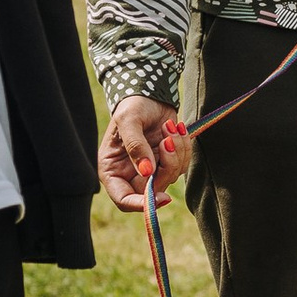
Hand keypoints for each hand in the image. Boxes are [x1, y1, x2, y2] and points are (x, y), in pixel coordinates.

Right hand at [100, 95, 189, 211]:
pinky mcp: (166, 161)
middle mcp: (130, 174)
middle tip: (168, 141)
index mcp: (112, 170)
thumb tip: (147, 172)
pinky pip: (181, 165)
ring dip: (176, 152)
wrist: (150, 92)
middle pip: (152, 190)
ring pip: (170, 178)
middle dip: (166, 168)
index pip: (124, 199)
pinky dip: (183, 147)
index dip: (141, 203)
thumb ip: (136, 147)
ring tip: (170, 127)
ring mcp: (150, 169)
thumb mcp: (129, 121)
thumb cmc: (132, 105)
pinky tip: (176, 128)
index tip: (161, 197)